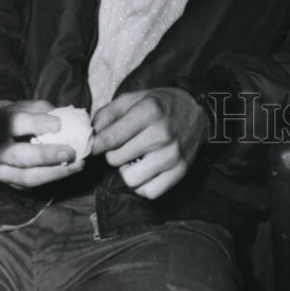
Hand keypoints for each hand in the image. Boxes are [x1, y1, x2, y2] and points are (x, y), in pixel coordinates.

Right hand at [0, 99, 83, 188]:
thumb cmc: (14, 117)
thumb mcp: (25, 106)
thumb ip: (43, 111)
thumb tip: (66, 120)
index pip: (15, 124)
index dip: (37, 124)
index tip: (59, 125)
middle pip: (20, 156)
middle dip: (47, 156)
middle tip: (70, 153)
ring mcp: (0, 170)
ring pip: (26, 177)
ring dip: (54, 173)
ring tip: (77, 165)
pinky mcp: (9, 183)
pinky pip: (31, 185)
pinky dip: (52, 178)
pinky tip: (69, 170)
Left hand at [91, 88, 208, 199]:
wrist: (198, 111)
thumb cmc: (161, 105)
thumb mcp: (134, 98)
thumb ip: (108, 113)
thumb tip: (91, 134)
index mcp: (149, 111)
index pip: (109, 138)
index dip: (97, 144)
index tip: (97, 145)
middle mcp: (162, 133)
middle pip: (116, 159)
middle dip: (113, 154)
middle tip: (122, 147)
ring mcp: (172, 154)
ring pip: (130, 179)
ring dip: (127, 171)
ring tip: (134, 159)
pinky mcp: (180, 171)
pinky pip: (149, 192)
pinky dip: (143, 185)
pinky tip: (145, 170)